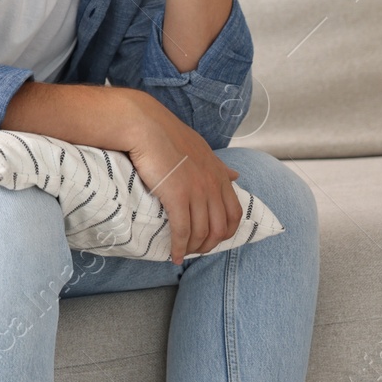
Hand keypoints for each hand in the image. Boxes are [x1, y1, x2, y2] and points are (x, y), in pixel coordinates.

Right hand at [121, 89, 242, 264]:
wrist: (145, 126)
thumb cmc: (167, 134)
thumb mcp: (202, 149)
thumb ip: (219, 166)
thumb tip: (236, 175)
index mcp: (219, 175)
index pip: (234, 214)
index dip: (225, 232)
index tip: (211, 238)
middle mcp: (212, 186)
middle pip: (219, 228)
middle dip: (209, 245)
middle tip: (195, 250)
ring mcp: (196, 192)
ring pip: (201, 232)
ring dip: (193, 248)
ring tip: (182, 253)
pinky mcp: (177, 197)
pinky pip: (182, 230)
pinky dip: (179, 247)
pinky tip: (173, 255)